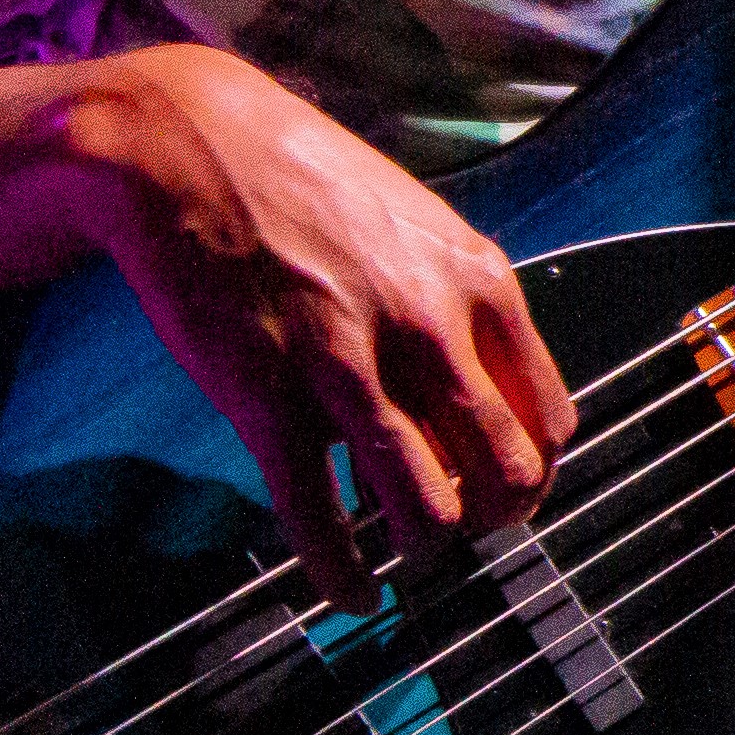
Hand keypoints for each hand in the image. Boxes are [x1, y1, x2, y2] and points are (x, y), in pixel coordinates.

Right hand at [51, 45, 574, 600]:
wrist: (185, 145)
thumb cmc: (302, 183)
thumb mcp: (418, 225)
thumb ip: (464, 302)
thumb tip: (497, 385)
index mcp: (478, 283)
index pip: (549, 419)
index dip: (534, 471)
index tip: (511, 489)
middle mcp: (428, 330)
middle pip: (504, 475)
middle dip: (492, 521)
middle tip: (467, 528)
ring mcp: (348, 368)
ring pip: (425, 509)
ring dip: (424, 551)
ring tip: (407, 557)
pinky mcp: (268, 399)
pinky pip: (319, 517)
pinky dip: (341, 573)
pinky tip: (349, 590)